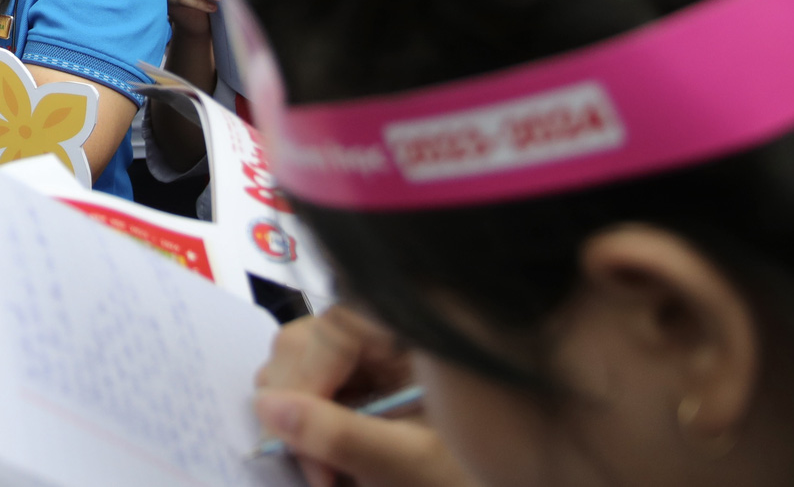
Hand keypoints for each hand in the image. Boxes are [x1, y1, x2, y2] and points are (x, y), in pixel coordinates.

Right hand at [255, 308, 474, 486]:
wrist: (526, 481)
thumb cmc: (477, 474)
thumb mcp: (410, 462)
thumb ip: (338, 435)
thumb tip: (267, 409)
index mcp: (404, 326)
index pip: (323, 337)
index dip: (304, 396)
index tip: (310, 460)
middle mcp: (382, 322)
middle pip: (301, 345)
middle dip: (297, 411)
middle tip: (321, 473)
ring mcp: (371, 345)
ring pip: (298, 364)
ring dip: (300, 421)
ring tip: (332, 471)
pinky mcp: (365, 371)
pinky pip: (314, 383)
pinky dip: (314, 423)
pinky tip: (340, 459)